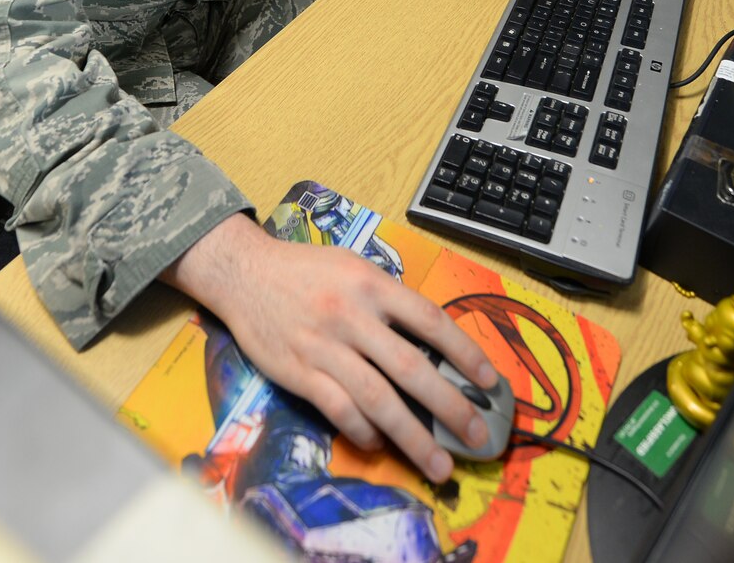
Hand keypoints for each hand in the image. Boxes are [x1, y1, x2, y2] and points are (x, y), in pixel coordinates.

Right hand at [163, 214, 499, 481]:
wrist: (244, 272)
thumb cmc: (306, 270)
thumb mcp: (353, 267)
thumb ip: (389, 298)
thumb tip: (432, 340)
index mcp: (371, 285)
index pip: (430, 320)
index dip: (464, 352)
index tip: (489, 382)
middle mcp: (351, 316)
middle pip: (410, 367)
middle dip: (449, 407)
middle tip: (476, 436)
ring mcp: (323, 347)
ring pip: (377, 399)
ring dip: (412, 437)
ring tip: (439, 465)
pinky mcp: (298, 372)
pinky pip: (338, 410)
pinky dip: (363, 431)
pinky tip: (381, 444)